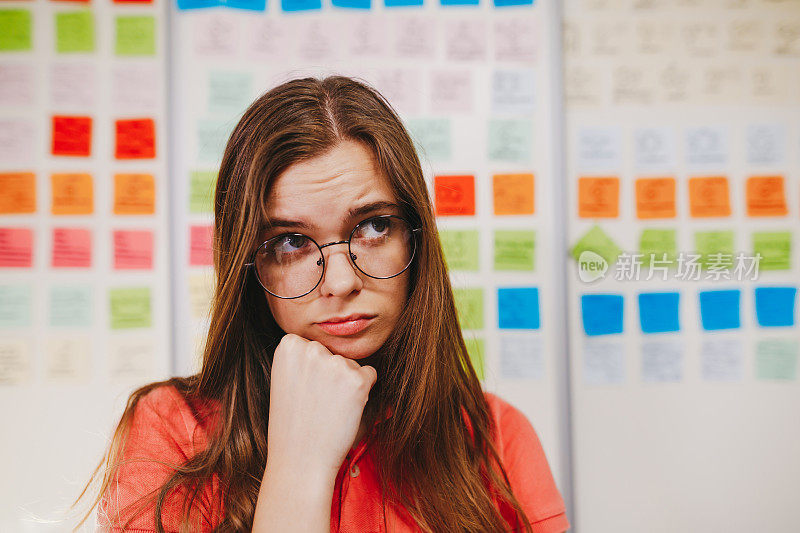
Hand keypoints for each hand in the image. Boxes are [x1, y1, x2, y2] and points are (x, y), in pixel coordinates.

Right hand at [266, 333, 377, 481]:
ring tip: (327, 410)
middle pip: (334, 353)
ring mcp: (336, 363)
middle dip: (331, 375)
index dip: (312, 371)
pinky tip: (343, 410)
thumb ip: (305, 358)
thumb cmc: (293, 423)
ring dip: (346, 385)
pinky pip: (370, 375)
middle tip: (315, 404)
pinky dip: (363, 392)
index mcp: (288, 344)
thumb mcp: (287, 379)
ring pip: (352, 365)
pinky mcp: (358, 380)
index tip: (301, 390)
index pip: (314, 345)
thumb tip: (336, 338)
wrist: (300, 460)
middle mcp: (312, 348)